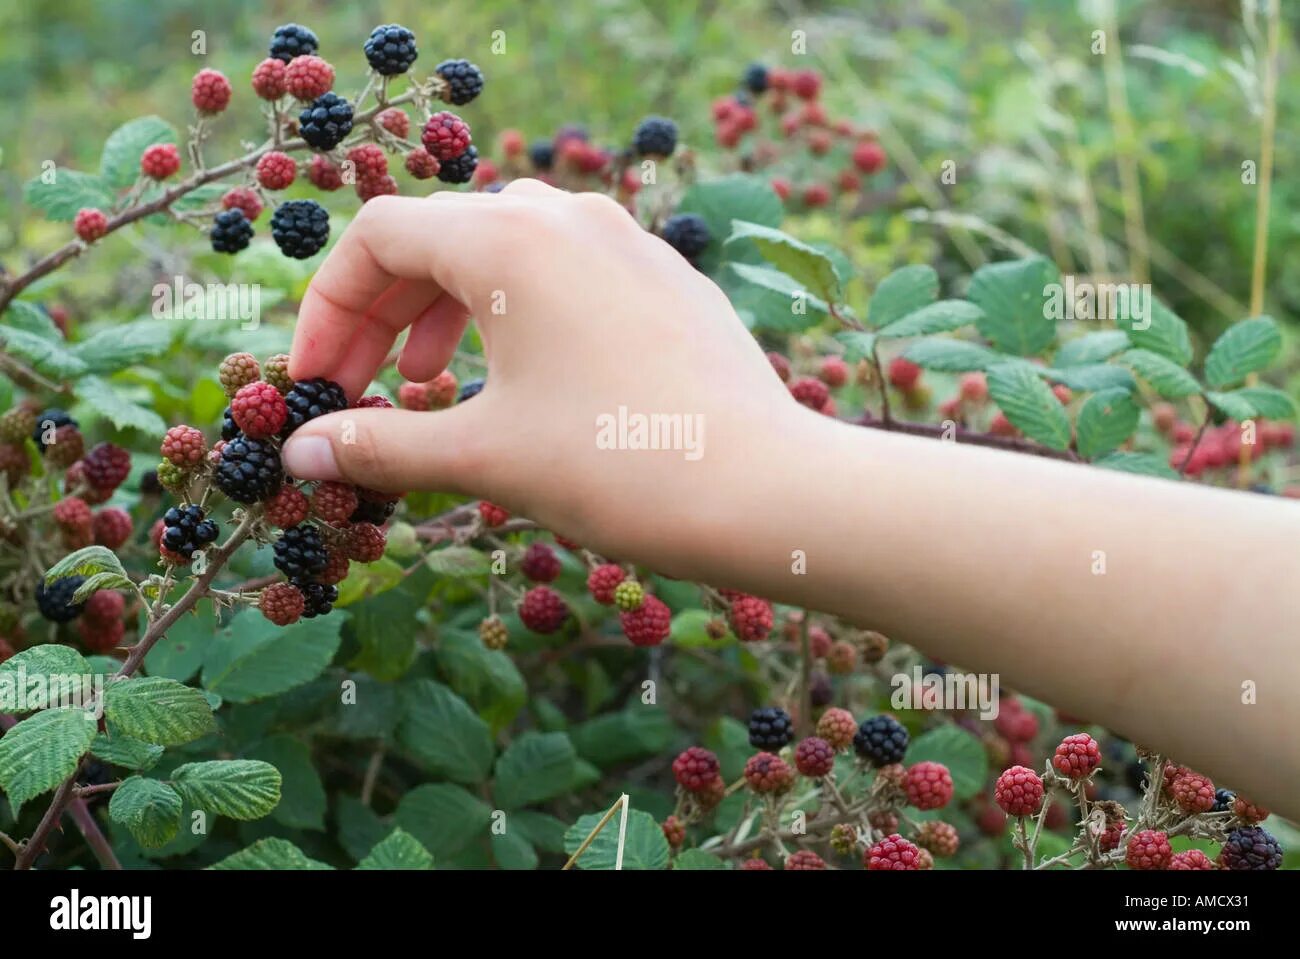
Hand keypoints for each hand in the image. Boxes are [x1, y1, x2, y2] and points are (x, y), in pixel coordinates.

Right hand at [284, 180, 805, 574]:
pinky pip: (568, 276)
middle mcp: (568, 218)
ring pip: (505, 253)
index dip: (328, 309)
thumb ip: (381, 444)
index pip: (380, 237)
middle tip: (358, 392)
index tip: (314, 383)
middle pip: (439, 240)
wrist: (768, 490)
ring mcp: (627, 243)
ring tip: (431, 383)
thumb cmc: (619, 466)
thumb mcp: (485, 456)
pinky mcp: (667, 280)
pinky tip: (522, 380)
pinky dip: (518, 317)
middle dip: (382, 316)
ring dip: (447, 313)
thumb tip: (298, 455)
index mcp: (510, 240)